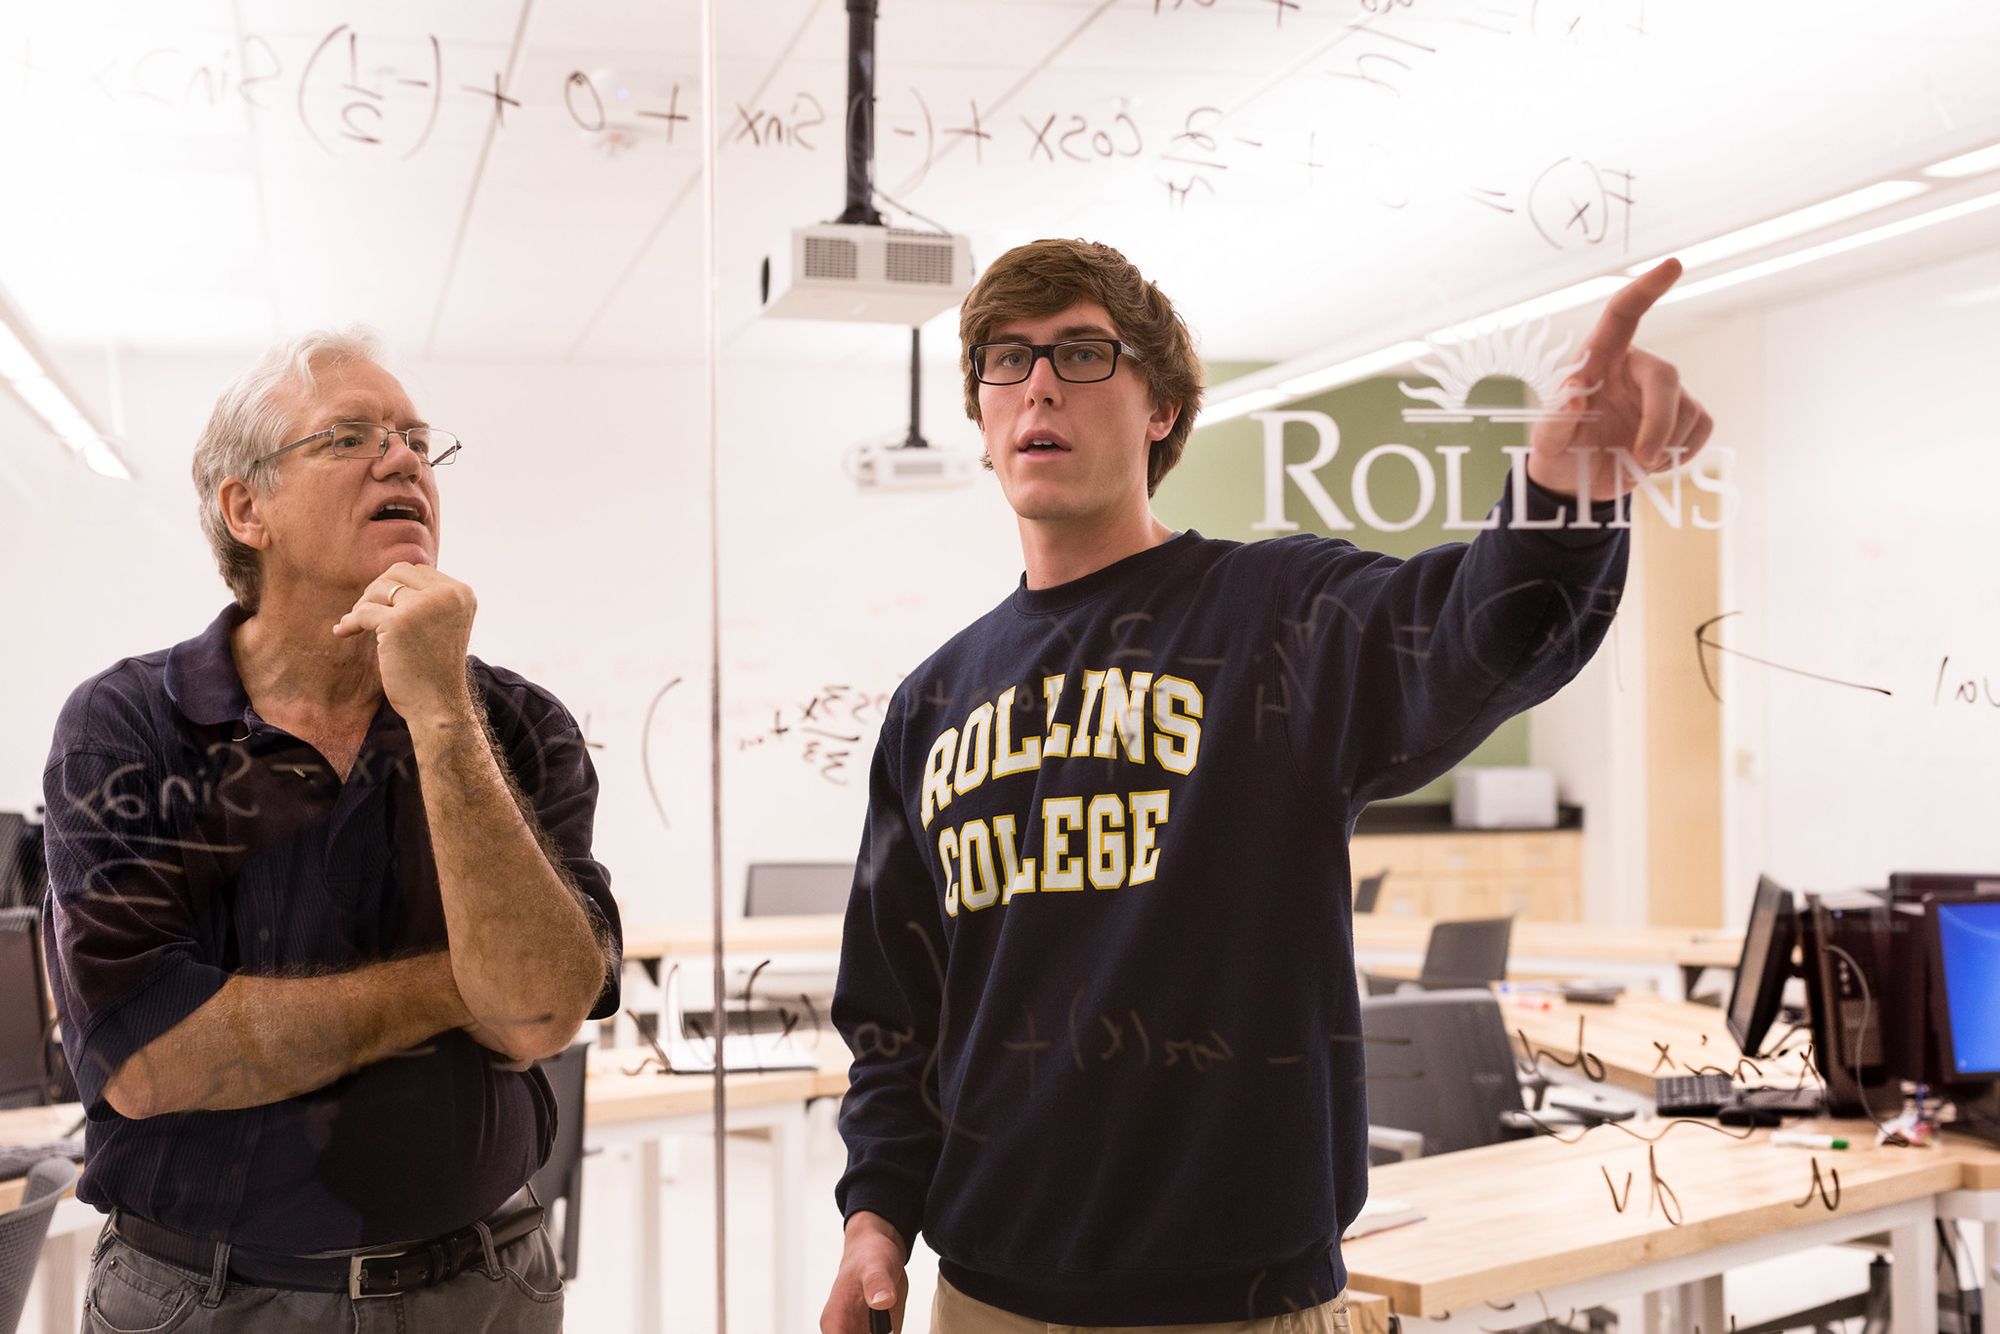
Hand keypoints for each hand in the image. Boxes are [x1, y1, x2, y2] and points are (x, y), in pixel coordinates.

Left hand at [331, 562, 477, 729]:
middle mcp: (447, 595)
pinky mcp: (399, 622)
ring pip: (380, 589)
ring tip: (357, 625)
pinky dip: (350, 622)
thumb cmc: (436, 669)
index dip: (396, 586)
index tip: (382, 606)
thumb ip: (428, 599)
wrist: (438, 705)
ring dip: (364, 605)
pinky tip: (343, 631)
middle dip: (378, 590)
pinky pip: (363, 612)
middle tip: (367, 614)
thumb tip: (388, 576)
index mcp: (462, 593)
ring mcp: (423, 607)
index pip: (419, 570)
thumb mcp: (443, 624)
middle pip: (398, 572)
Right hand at [821, 1212, 907, 1332]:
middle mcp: (845, 1333)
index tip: (875, 1333)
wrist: (879, 1250)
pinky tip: (895, 1328)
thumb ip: (877, 1282)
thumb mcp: (876, 1263)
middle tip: (889, 1329)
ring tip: (892, 1323)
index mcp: (834, 1322)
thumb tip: (882, 1301)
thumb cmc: (869, 1254)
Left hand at [1526, 258, 1713, 500]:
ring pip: (1687, 409)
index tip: (1673, 265)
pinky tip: (1657, 461)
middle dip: (1659, 422)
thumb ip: (1557, 418)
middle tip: (1643, 459)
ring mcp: (1663, 392)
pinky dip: (1683, 452)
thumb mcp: (1546, 441)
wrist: (1578, 483)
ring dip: (1666, 444)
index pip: (1623, 314)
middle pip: (1666, 376)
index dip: (1646, 288)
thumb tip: (1574, 389)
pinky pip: (1702, 427)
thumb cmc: (1559, 451)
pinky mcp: (1684, 416)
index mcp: (1600, 358)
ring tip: (1635, 462)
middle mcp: (1635, 368)